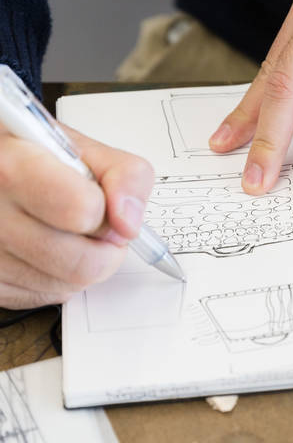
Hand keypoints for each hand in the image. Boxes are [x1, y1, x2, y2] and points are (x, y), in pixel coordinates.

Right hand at [0, 125, 153, 308]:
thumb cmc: (33, 156)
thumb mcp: (82, 147)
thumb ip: (125, 175)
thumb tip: (129, 224)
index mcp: (13, 169)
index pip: (82, 211)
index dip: (105, 212)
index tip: (103, 203)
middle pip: (83, 263)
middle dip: (105, 246)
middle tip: (96, 225)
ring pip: (69, 285)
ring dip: (84, 262)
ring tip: (65, 230)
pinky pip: (47, 295)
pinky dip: (59, 276)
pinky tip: (46, 246)